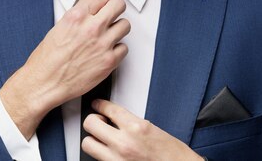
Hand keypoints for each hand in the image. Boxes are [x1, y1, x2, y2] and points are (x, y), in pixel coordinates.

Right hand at [0, 0, 129, 138]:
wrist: (45, 82)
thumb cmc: (48, 58)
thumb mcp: (60, 26)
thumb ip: (78, 9)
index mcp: (77, 16)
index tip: (105, 2)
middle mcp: (91, 28)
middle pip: (118, 6)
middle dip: (115, 8)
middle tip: (111, 14)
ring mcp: (102, 44)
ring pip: (125, 25)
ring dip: (118, 28)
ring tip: (108, 34)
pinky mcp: (109, 61)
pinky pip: (124, 48)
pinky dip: (117, 49)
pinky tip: (106, 50)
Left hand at [82, 100, 202, 160]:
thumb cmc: (174, 155)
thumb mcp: (152, 129)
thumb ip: (130, 122)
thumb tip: (114, 118)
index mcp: (136, 127)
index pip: (107, 108)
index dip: (100, 105)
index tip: (98, 105)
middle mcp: (124, 143)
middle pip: (90, 124)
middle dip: (93, 120)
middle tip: (99, 121)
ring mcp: (117, 159)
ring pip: (88, 144)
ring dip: (93, 139)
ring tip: (102, 138)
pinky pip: (98, 159)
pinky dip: (102, 155)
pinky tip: (109, 152)